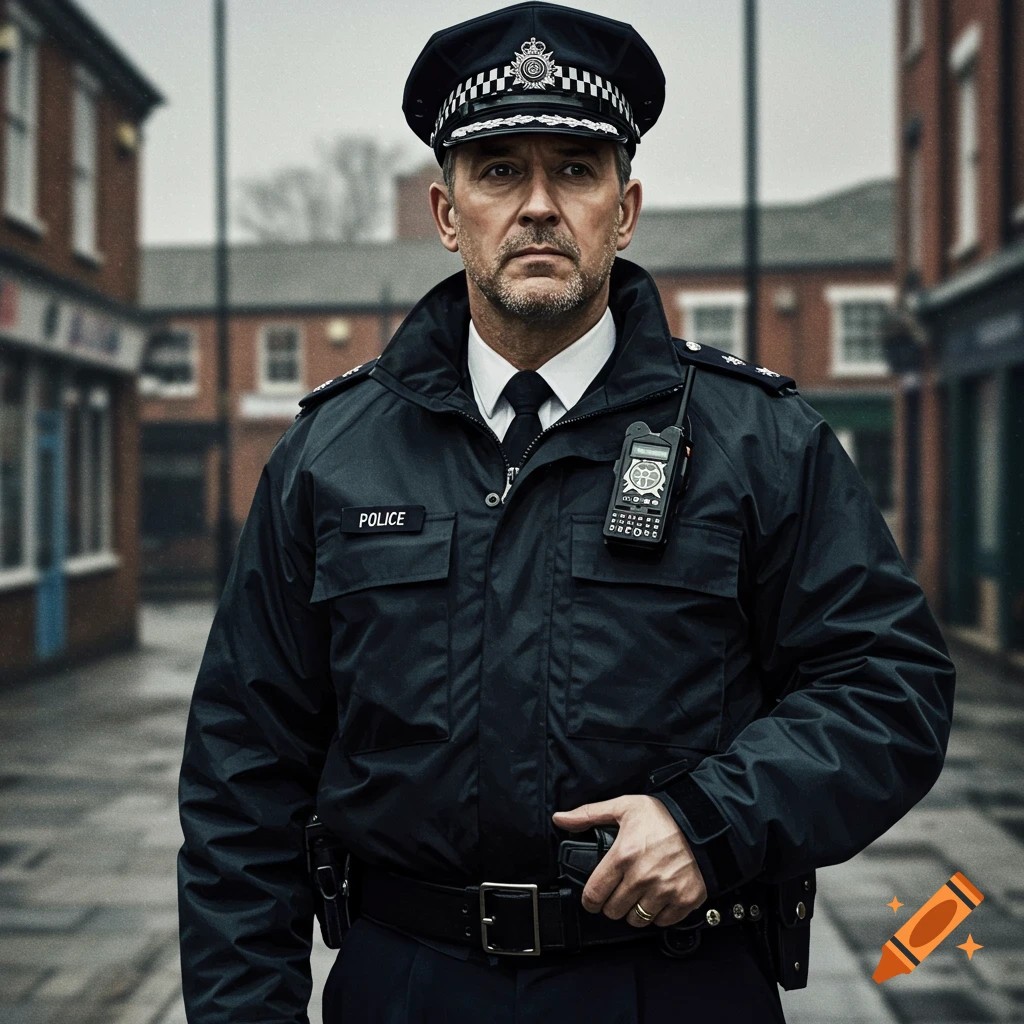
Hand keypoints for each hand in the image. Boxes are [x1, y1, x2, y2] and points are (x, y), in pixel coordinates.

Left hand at [552, 795, 707, 927]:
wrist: (703, 823)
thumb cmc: (663, 815)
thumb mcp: (623, 806)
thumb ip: (589, 815)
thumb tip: (560, 818)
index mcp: (623, 856)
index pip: (594, 894)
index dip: (590, 900)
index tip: (594, 898)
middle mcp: (642, 877)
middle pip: (614, 911)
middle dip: (612, 903)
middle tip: (620, 891)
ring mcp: (665, 891)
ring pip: (637, 920)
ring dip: (634, 911)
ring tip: (639, 894)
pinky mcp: (685, 899)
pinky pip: (663, 922)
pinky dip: (659, 914)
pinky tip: (658, 898)